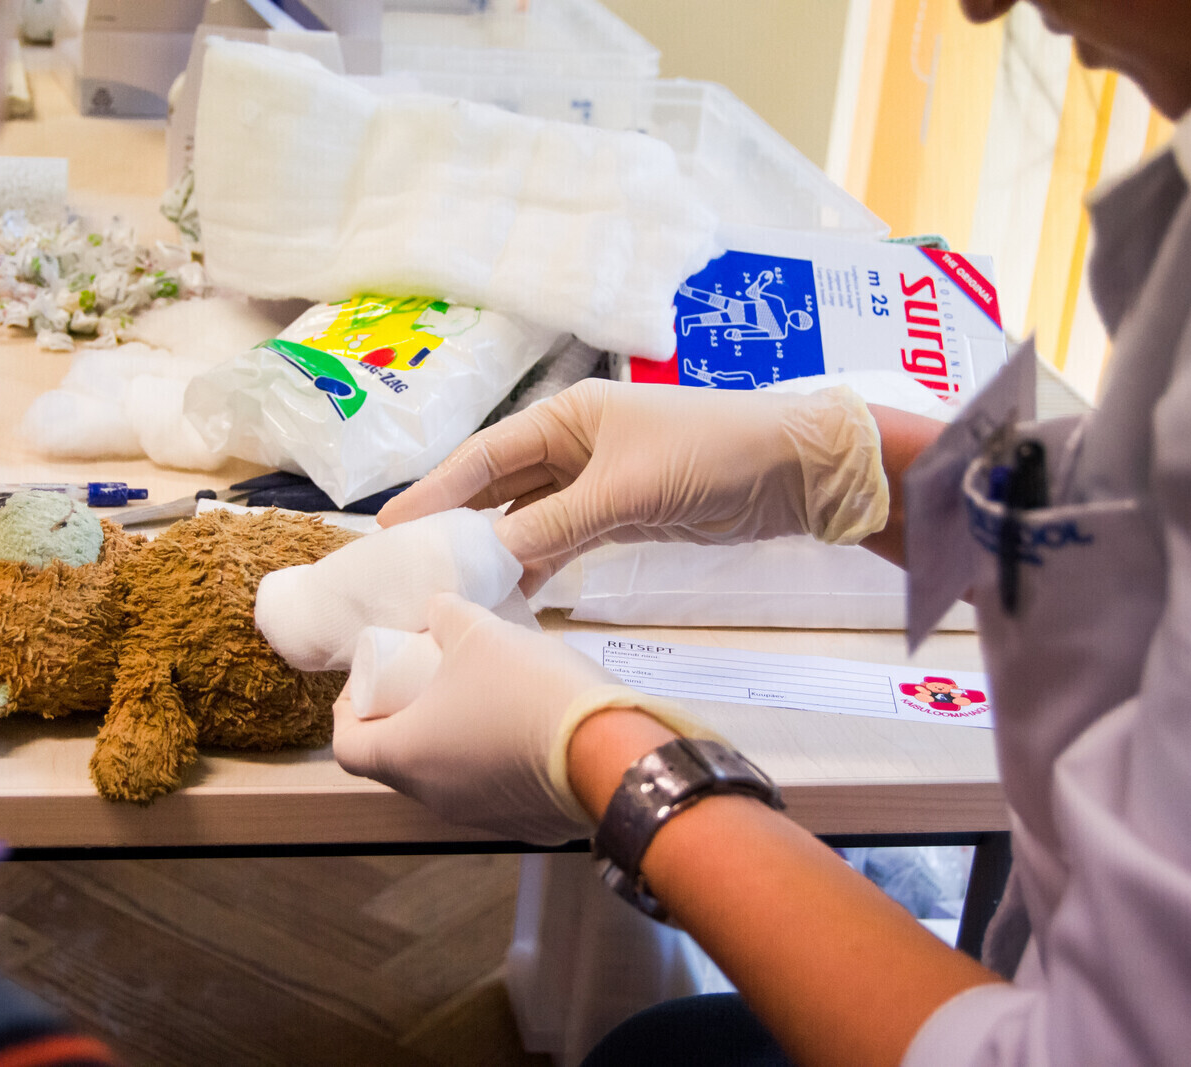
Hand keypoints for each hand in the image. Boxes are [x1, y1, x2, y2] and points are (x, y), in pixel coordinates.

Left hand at [332, 593, 714, 845]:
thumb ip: (448, 616)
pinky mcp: (527, 825)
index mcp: (406, 757)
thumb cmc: (526, 690)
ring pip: (448, 775)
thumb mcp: (481, 632)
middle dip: (407, 714)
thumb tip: (438, 611)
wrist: (612, 751)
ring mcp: (481, 818)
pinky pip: (496, 788)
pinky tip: (526, 724)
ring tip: (483, 692)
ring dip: (453, 736)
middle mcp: (434, 798)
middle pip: (398, 759)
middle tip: (430, 675)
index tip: (376, 678)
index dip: (349, 709)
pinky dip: (496, 758)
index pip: (347, 746)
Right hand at [377, 380, 887, 590]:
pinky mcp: (621, 513)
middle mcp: (573, 444)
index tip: (391, 526)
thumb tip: (491, 556)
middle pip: (498, 487)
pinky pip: (562, 540)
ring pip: (528, 519)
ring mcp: (596, 481)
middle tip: (409, 565)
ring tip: (451, 590)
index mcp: (567, 417)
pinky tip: (513, 596)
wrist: (799, 471)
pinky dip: (538, 565)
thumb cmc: (713, 454)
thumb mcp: (626, 491)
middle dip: (456, 524)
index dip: (436, 491)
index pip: (485, 455)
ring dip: (496, 551)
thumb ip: (554, 524)